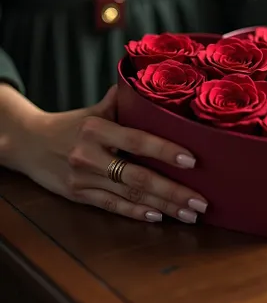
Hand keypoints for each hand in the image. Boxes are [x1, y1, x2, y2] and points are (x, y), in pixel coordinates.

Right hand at [8, 86, 207, 223]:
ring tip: (190, 214)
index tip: (192, 161)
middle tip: (201, 201)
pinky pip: (112, 207)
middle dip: (173, 191)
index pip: (138, 140)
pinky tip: (158, 217)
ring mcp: (83, 179)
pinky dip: (136, 213)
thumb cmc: (70, 124)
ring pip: (130, 195)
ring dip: (163, 206)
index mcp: (97, 129)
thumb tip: (149, 86)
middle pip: (139, 176)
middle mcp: (90, 155)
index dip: (165, 151)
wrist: (28, 142)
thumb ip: (121, 101)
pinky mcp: (79, 196)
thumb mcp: (93, 110)